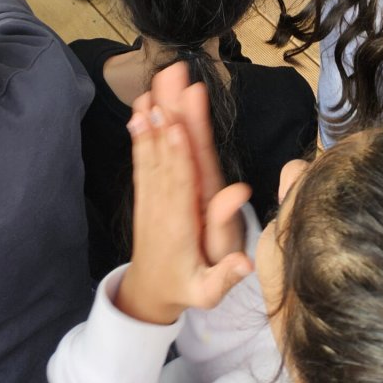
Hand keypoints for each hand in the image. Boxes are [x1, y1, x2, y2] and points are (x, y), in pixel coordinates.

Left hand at [115, 89, 252, 325]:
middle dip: (166, 124)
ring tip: (148, 93)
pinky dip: (139, 138)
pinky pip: (142, 163)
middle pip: (166, 160)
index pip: (181, 186)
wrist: (149, 293)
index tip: (178, 126)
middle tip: (164, 90)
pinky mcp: (145, 196)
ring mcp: (151, 200)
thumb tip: (245, 262)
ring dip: (150, 124)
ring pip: (151, 156)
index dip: (179, 157)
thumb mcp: (207, 292)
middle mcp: (163, 208)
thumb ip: (225, 276)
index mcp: (180, 227)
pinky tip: (137, 115)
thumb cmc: (185, 289)